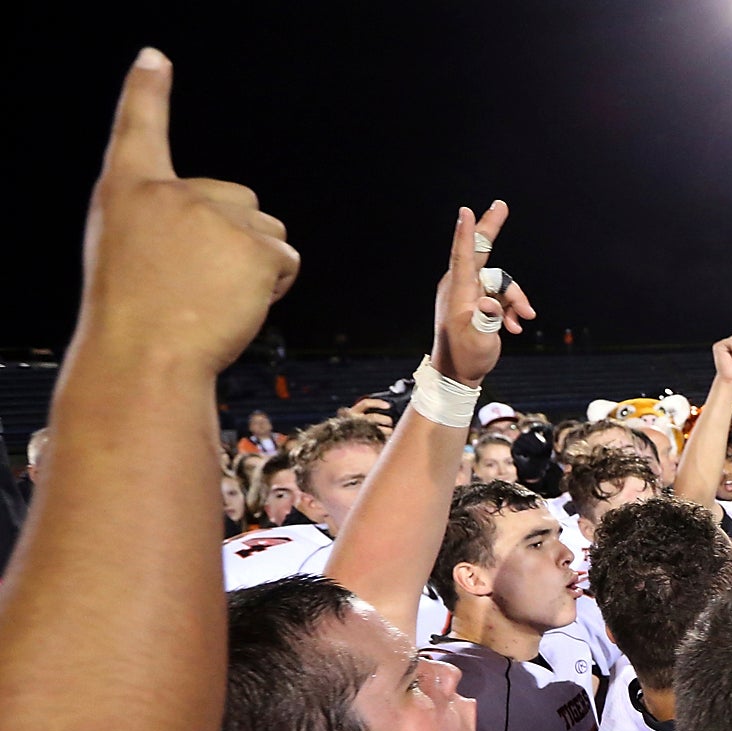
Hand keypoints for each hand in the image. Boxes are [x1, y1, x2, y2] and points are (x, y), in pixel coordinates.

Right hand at [76, 49, 299, 377]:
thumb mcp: (129, 253)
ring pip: (268, 231)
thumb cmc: (136, 315)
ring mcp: (214, 215)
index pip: (137, 128)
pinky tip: (238, 303)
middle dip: (237, 239)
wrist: (145, 356)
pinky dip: (275, 284)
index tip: (154, 58)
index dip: (146, 92)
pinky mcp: (253, 245)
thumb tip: (220, 224)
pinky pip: (287, 259)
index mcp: (128, 191)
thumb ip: (164, 223)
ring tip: (215, 297)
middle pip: (240, 200)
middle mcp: (172, 191)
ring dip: (257, 264)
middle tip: (199, 284)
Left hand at [429, 200, 535, 387]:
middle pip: (479, 251)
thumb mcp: (480, 342)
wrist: (457, 373)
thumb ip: (486, 320)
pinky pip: (499, 294)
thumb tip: (491, 303)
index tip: (466, 212)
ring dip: (516, 300)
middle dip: (491, 228)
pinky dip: (510, 308)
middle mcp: (461, 286)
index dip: (466, 234)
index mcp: (459, 291)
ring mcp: (468, 292)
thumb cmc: (467, 357)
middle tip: (501, 204)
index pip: (462, 256)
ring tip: (521, 322)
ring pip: (500, 281)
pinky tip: (514, 327)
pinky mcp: (476, 300)